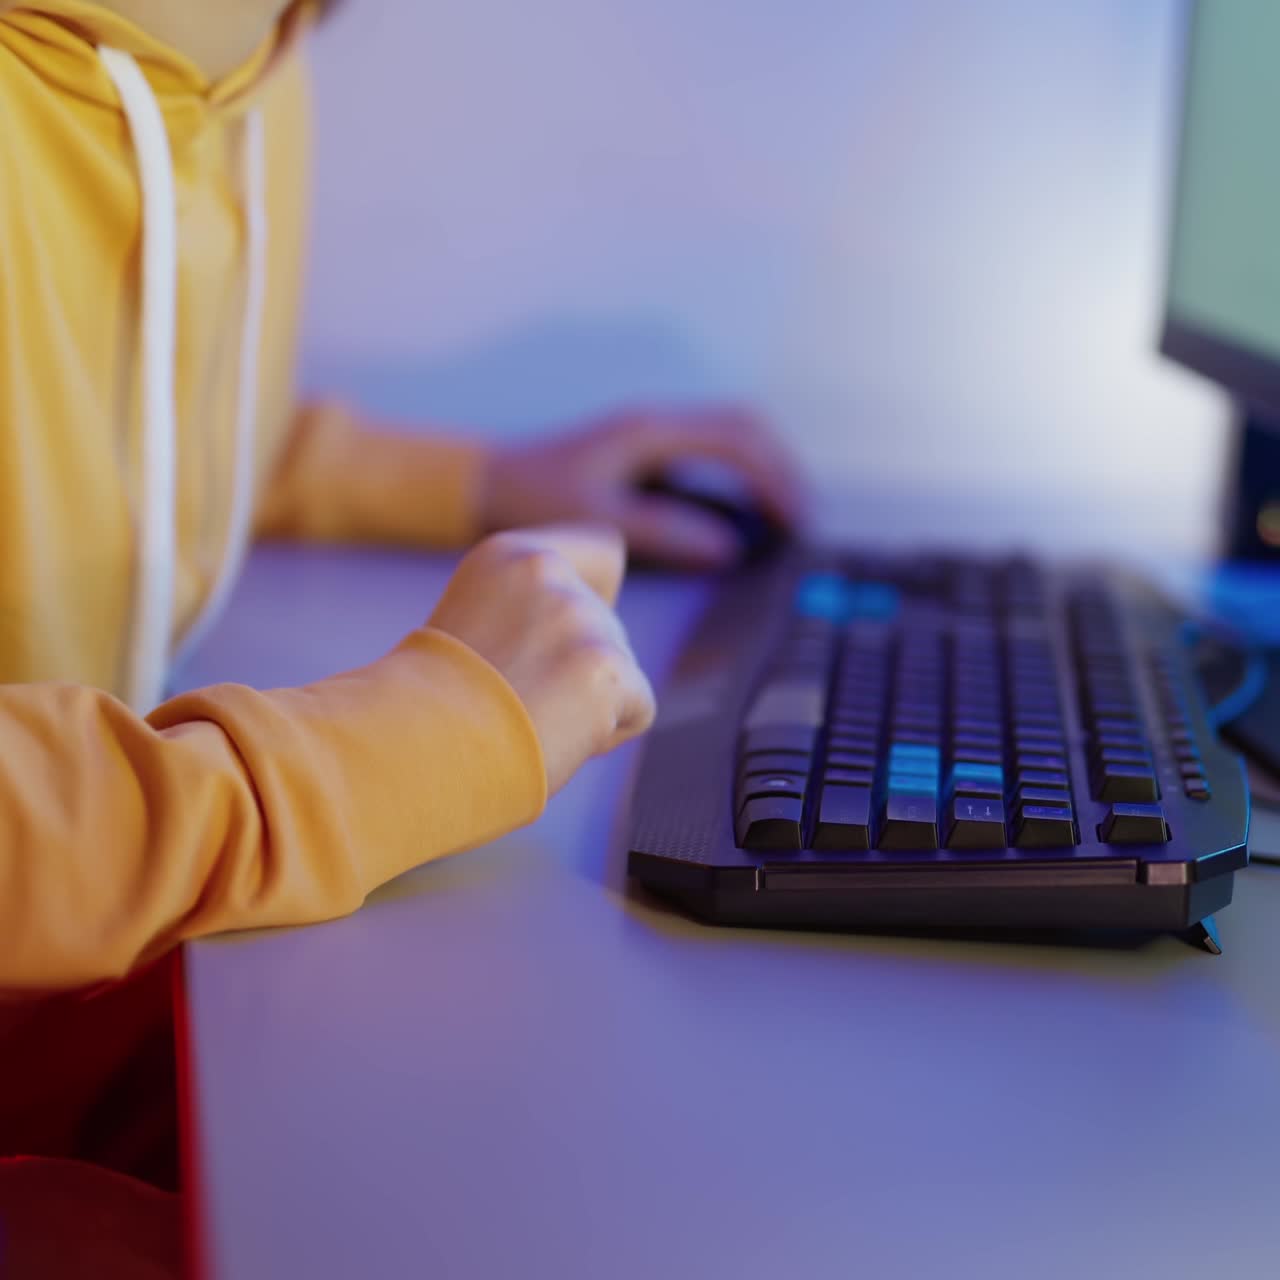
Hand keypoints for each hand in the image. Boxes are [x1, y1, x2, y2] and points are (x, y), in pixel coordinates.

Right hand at [429, 525, 655, 793]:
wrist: (413, 748)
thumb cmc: (430, 712)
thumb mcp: (472, 632)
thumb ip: (529, 619)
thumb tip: (583, 650)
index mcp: (509, 557)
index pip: (604, 550)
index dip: (598, 594)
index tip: (561, 637)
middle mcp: (550, 574)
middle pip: (610, 627)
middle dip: (580, 671)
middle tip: (515, 703)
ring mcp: (580, 618)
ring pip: (621, 672)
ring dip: (587, 706)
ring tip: (525, 722)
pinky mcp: (608, 669)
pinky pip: (637, 710)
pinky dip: (604, 736)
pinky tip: (551, 738)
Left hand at [477, 407, 805, 568]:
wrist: (489, 481)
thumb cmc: (537, 498)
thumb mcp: (602, 520)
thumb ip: (667, 532)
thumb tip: (729, 548)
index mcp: (652, 430)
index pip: (737, 439)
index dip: (775, 477)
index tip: (795, 519)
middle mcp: (659, 423)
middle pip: (745, 428)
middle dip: (781, 470)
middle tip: (801, 520)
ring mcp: (654, 434)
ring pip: (731, 436)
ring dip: (763, 470)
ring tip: (785, 517)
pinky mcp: (648, 452)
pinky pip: (710, 453)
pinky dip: (738, 477)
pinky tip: (745, 514)